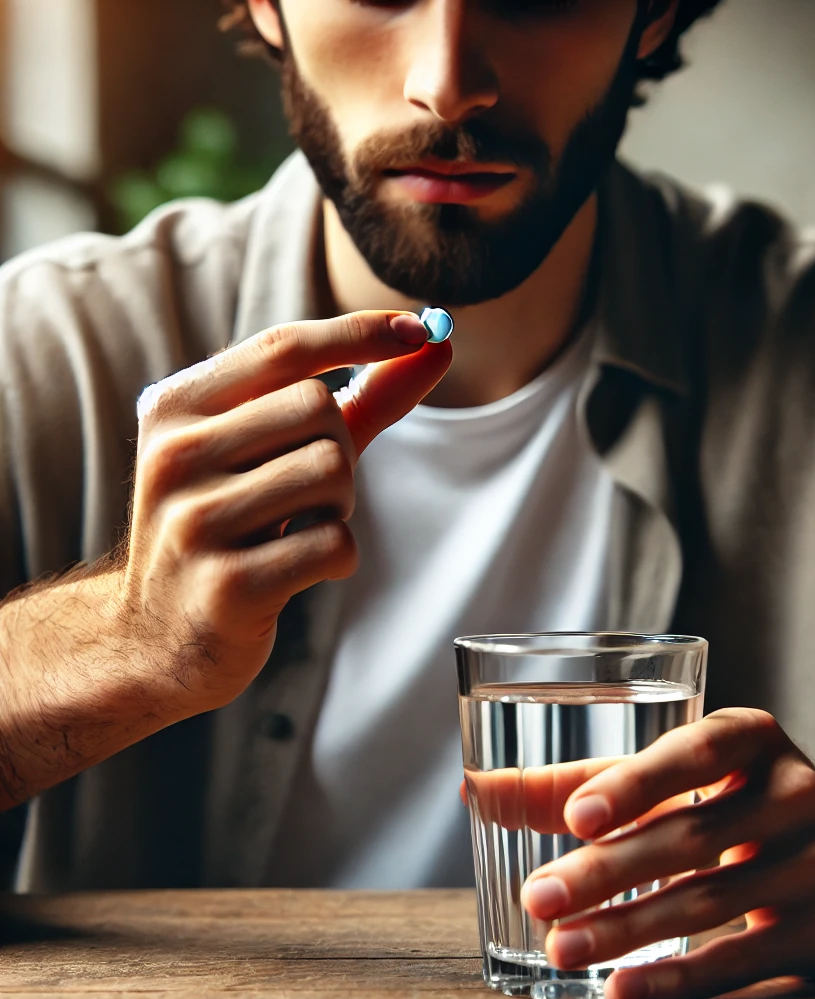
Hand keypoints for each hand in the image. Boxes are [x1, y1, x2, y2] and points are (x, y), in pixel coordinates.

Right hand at [121, 311, 449, 712]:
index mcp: (176, 408)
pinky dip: (339, 557)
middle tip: (309, 492)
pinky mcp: (228, 585)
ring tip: (298, 529)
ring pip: (332, 472)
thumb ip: (359, 397)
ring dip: (341, 505)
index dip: (359, 334)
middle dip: (341, 451)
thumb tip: (437, 340)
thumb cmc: (234, 525)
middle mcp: (174, 456)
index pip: (283, 348)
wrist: (160, 636)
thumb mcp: (278, 451)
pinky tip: (300, 570)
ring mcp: (195, 521)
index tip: (419, 329)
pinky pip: (335, 544)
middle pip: (319, 409)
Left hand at [519, 708, 814, 998]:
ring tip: (560, 945)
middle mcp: (794, 790)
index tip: (576, 815)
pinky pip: (742, 959)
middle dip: (609, 870)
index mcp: (753, 737)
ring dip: (628, 928)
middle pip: (691, 835)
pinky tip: (621, 991)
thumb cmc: (741, 804)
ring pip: (710, 900)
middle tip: (539, 898)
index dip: (639, 781)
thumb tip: (475, 790)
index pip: (696, 752)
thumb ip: (580, 782)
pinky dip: (677, 979)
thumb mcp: (681, 778)